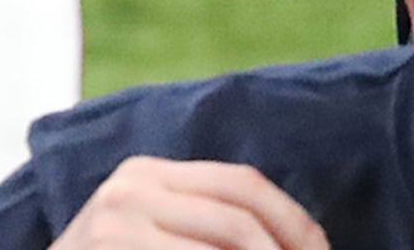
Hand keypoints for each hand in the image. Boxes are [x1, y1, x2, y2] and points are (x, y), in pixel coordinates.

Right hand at [45, 157, 328, 249]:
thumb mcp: (154, 232)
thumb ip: (203, 223)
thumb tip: (302, 245)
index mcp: (148, 172)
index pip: (242, 182)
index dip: (294, 221)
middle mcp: (131, 186)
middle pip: (240, 216)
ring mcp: (117, 221)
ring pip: (227, 245)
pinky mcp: (112, 247)